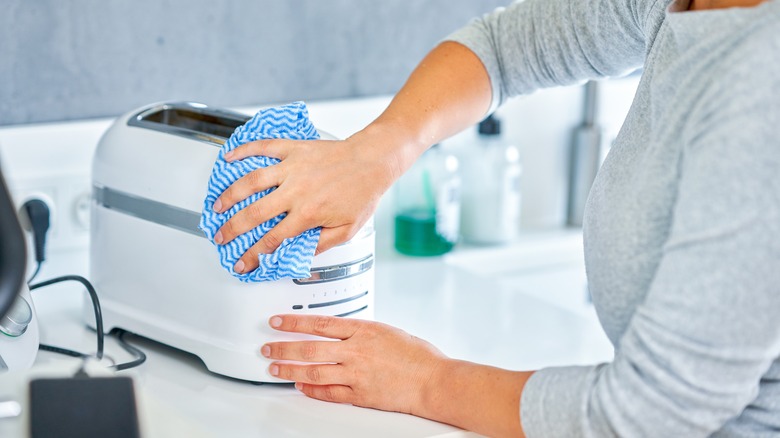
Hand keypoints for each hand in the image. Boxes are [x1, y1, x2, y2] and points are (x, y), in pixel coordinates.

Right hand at [211, 131, 400, 273]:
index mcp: (307, 214)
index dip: (254, 255)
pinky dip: (243, 150)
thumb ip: (321, 244)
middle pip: (254, 214)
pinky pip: (263, 148)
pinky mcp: (294, 149)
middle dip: (232, 229)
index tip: (243, 263)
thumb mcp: (347, 230)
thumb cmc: (362, 193)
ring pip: (251, 182)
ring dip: (229, 195)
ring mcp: (292, 168)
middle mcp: (295, 191)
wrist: (372, 160)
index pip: (272, 240)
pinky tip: (229, 157)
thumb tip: (300, 255)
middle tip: (220, 238)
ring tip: (216, 206)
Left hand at [260, 314, 447, 415]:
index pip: (319, 323)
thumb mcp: (387, 331)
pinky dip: (311, 389)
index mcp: (364, 330)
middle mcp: (356, 351)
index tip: (277, 321)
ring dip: (289, 369)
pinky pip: (328, 392)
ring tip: (274, 368)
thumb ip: (362, 332)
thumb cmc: (418, 356)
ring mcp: (356, 374)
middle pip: (309, 347)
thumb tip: (342, 333)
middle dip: (283, 347)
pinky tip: (300, 386)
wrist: (433, 381)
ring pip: (313, 370)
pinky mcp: (359, 395)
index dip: (294, 322)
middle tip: (266, 347)